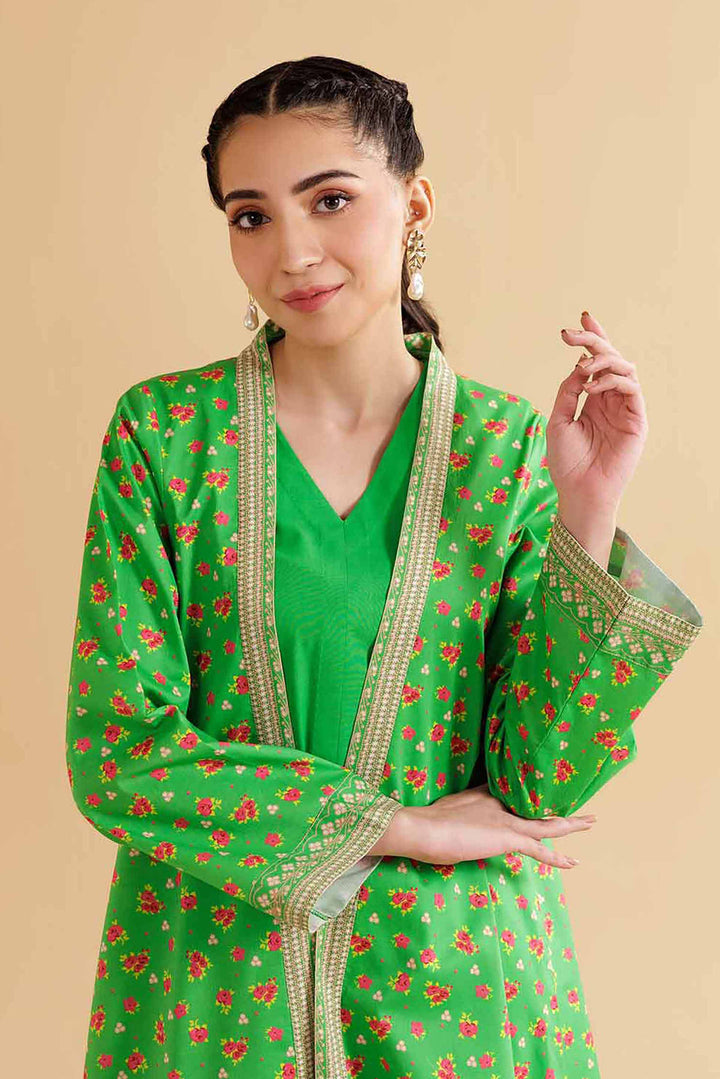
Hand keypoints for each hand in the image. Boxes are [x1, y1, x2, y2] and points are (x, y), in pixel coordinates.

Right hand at [370, 783, 594, 869]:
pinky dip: (556, 857)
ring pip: (546, 823)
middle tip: (579, 803)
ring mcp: (505, 820)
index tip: (540, 793)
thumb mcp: (441, 814)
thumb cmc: (425, 825)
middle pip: (534, 803)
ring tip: (590, 821)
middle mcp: (499, 804)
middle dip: (557, 804)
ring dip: (570, 823)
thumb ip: (452, 815)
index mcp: (483, 796)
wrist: (422, 827)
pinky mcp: (507, 837)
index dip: (529, 796)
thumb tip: (449, 821)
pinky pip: (540, 849)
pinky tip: (572, 863)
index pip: (512, 795)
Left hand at [548, 310, 648, 512]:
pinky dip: (612, 381)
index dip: (592, 339)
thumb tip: (577, 366)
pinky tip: (592, 387)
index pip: (596, 363)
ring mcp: (626, 409)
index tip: (581, 318)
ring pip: (624, 368)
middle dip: (592, 341)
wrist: (579, 492)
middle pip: (610, 359)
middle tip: (571, 333)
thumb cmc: (566, 462)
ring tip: (580, 369)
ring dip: (601, 361)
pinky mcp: (637, 420)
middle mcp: (611, 400)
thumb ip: (568, 392)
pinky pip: (632, 389)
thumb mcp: (558, 420)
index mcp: (593, 399)